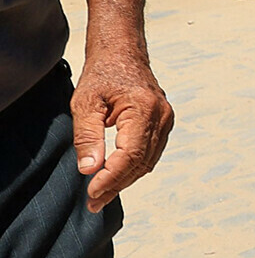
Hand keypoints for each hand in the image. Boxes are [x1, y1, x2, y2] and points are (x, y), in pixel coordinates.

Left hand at [69, 50, 174, 211]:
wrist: (123, 54)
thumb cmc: (102, 75)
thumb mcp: (85, 103)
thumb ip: (87, 136)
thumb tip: (90, 170)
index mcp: (143, 109)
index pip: (130, 155)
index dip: (111, 178)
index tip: (91, 192)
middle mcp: (161, 116)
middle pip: (141, 163)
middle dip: (116, 185)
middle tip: (93, 203)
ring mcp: (166, 119)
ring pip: (148, 161)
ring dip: (125, 180)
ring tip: (100, 195)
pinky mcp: (163, 122)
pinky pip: (151, 153)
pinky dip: (133, 168)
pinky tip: (115, 176)